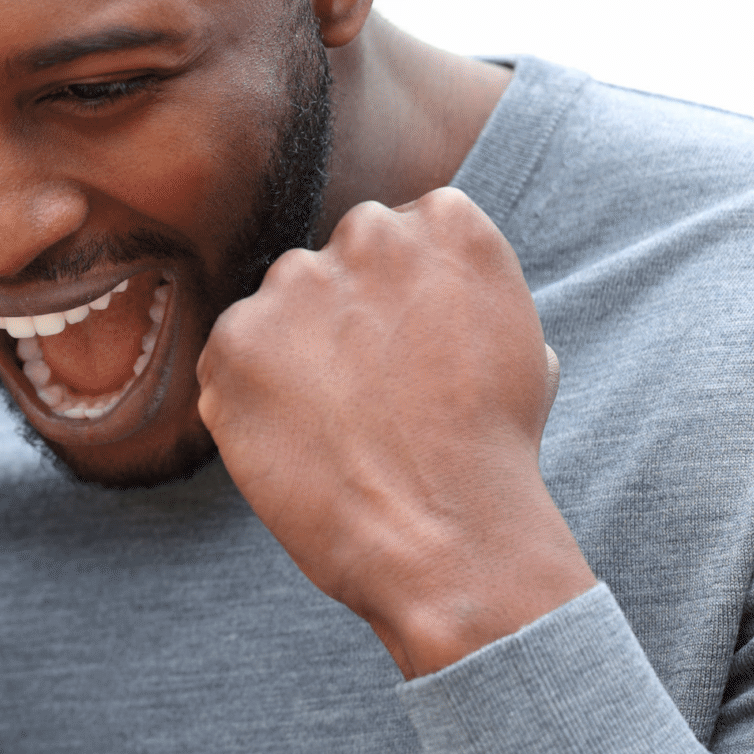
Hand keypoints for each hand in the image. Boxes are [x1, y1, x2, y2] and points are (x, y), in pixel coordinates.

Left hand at [196, 186, 595, 678]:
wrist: (442, 532)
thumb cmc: (490, 452)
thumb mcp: (521, 344)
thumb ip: (464, 291)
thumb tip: (431, 289)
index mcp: (447, 221)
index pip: (400, 232)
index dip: (399, 300)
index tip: (409, 350)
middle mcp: (368, 232)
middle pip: (336, 261)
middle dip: (343, 315)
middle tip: (368, 392)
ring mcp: (296, 280)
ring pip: (282, 306)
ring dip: (294, 350)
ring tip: (335, 423)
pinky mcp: (236, 336)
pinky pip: (232, 353)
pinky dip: (249, 393)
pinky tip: (295, 438)